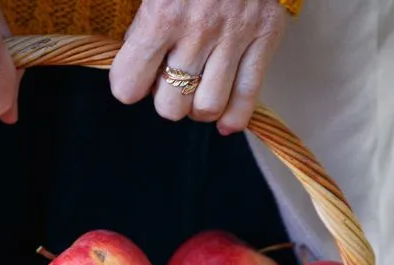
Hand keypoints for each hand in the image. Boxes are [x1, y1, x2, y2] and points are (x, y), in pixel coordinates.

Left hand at [110, 0, 286, 133]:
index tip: (136, 74)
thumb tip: (131, 66)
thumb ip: (139, 22)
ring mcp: (235, 34)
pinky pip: (248, 96)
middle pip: (170, 106)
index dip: (129, 84)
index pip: (128, 87)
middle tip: (170, 79)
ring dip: (197, 106)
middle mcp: (198, 30)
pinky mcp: (266, 34)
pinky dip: (234, 117)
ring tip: (197, 88)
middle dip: (165, 98)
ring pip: (206, 108)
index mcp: (161, 14)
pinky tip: (223, 120)